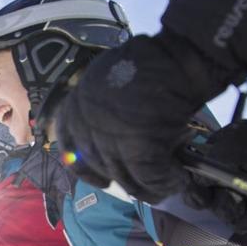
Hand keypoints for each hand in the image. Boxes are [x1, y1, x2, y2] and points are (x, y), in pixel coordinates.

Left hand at [47, 0, 246, 202]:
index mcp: (77, 104)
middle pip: (100, 167)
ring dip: (148, 188)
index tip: (103, 180)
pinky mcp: (138, 148)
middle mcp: (87, 123)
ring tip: (167, 184)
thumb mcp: (109, 81)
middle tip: (145, 184)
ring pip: (125, 178)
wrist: (178, 57)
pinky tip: (177, 180)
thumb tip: (114, 135)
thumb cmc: (150, 63)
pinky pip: (150, 179)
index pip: (68, 145)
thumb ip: (102, 108)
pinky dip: (165, 183)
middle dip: (124, 178)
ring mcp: (110, 138)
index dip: (85, 168)